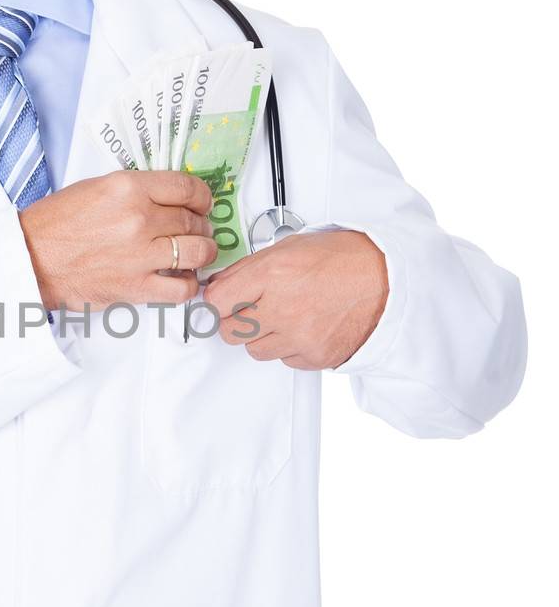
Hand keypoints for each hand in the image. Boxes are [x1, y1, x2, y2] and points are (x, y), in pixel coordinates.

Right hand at [19, 170, 217, 309]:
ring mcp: (141, 255)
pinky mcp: (136, 287)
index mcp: (129, 188)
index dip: (203, 197)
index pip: (187, 188)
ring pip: (198, 252)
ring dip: (204, 252)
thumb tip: (170, 198)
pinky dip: (188, 284)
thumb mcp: (97, 187)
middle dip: (202, 225)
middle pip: (193, 220)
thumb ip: (136, 189)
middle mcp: (139, 219)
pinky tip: (181, 278)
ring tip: (198, 253)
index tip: (203, 204)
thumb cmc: (57, 223)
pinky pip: (182, 288)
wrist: (31, 258)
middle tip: (199, 230)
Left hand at [205, 229, 388, 367]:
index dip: (216, 302)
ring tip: (284, 316)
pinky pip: (284, 359)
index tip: (221, 301)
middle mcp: (283, 308)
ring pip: (254, 350)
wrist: (389, 281)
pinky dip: (288, 347)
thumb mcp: (291, 247)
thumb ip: (249, 268)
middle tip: (250, 309)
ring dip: (262, 336)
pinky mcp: (315, 356)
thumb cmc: (345, 259)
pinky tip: (304, 326)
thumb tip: (220, 285)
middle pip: (230, 332)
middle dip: (234, 320)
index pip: (217, 302)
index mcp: (274, 274)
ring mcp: (299, 336)